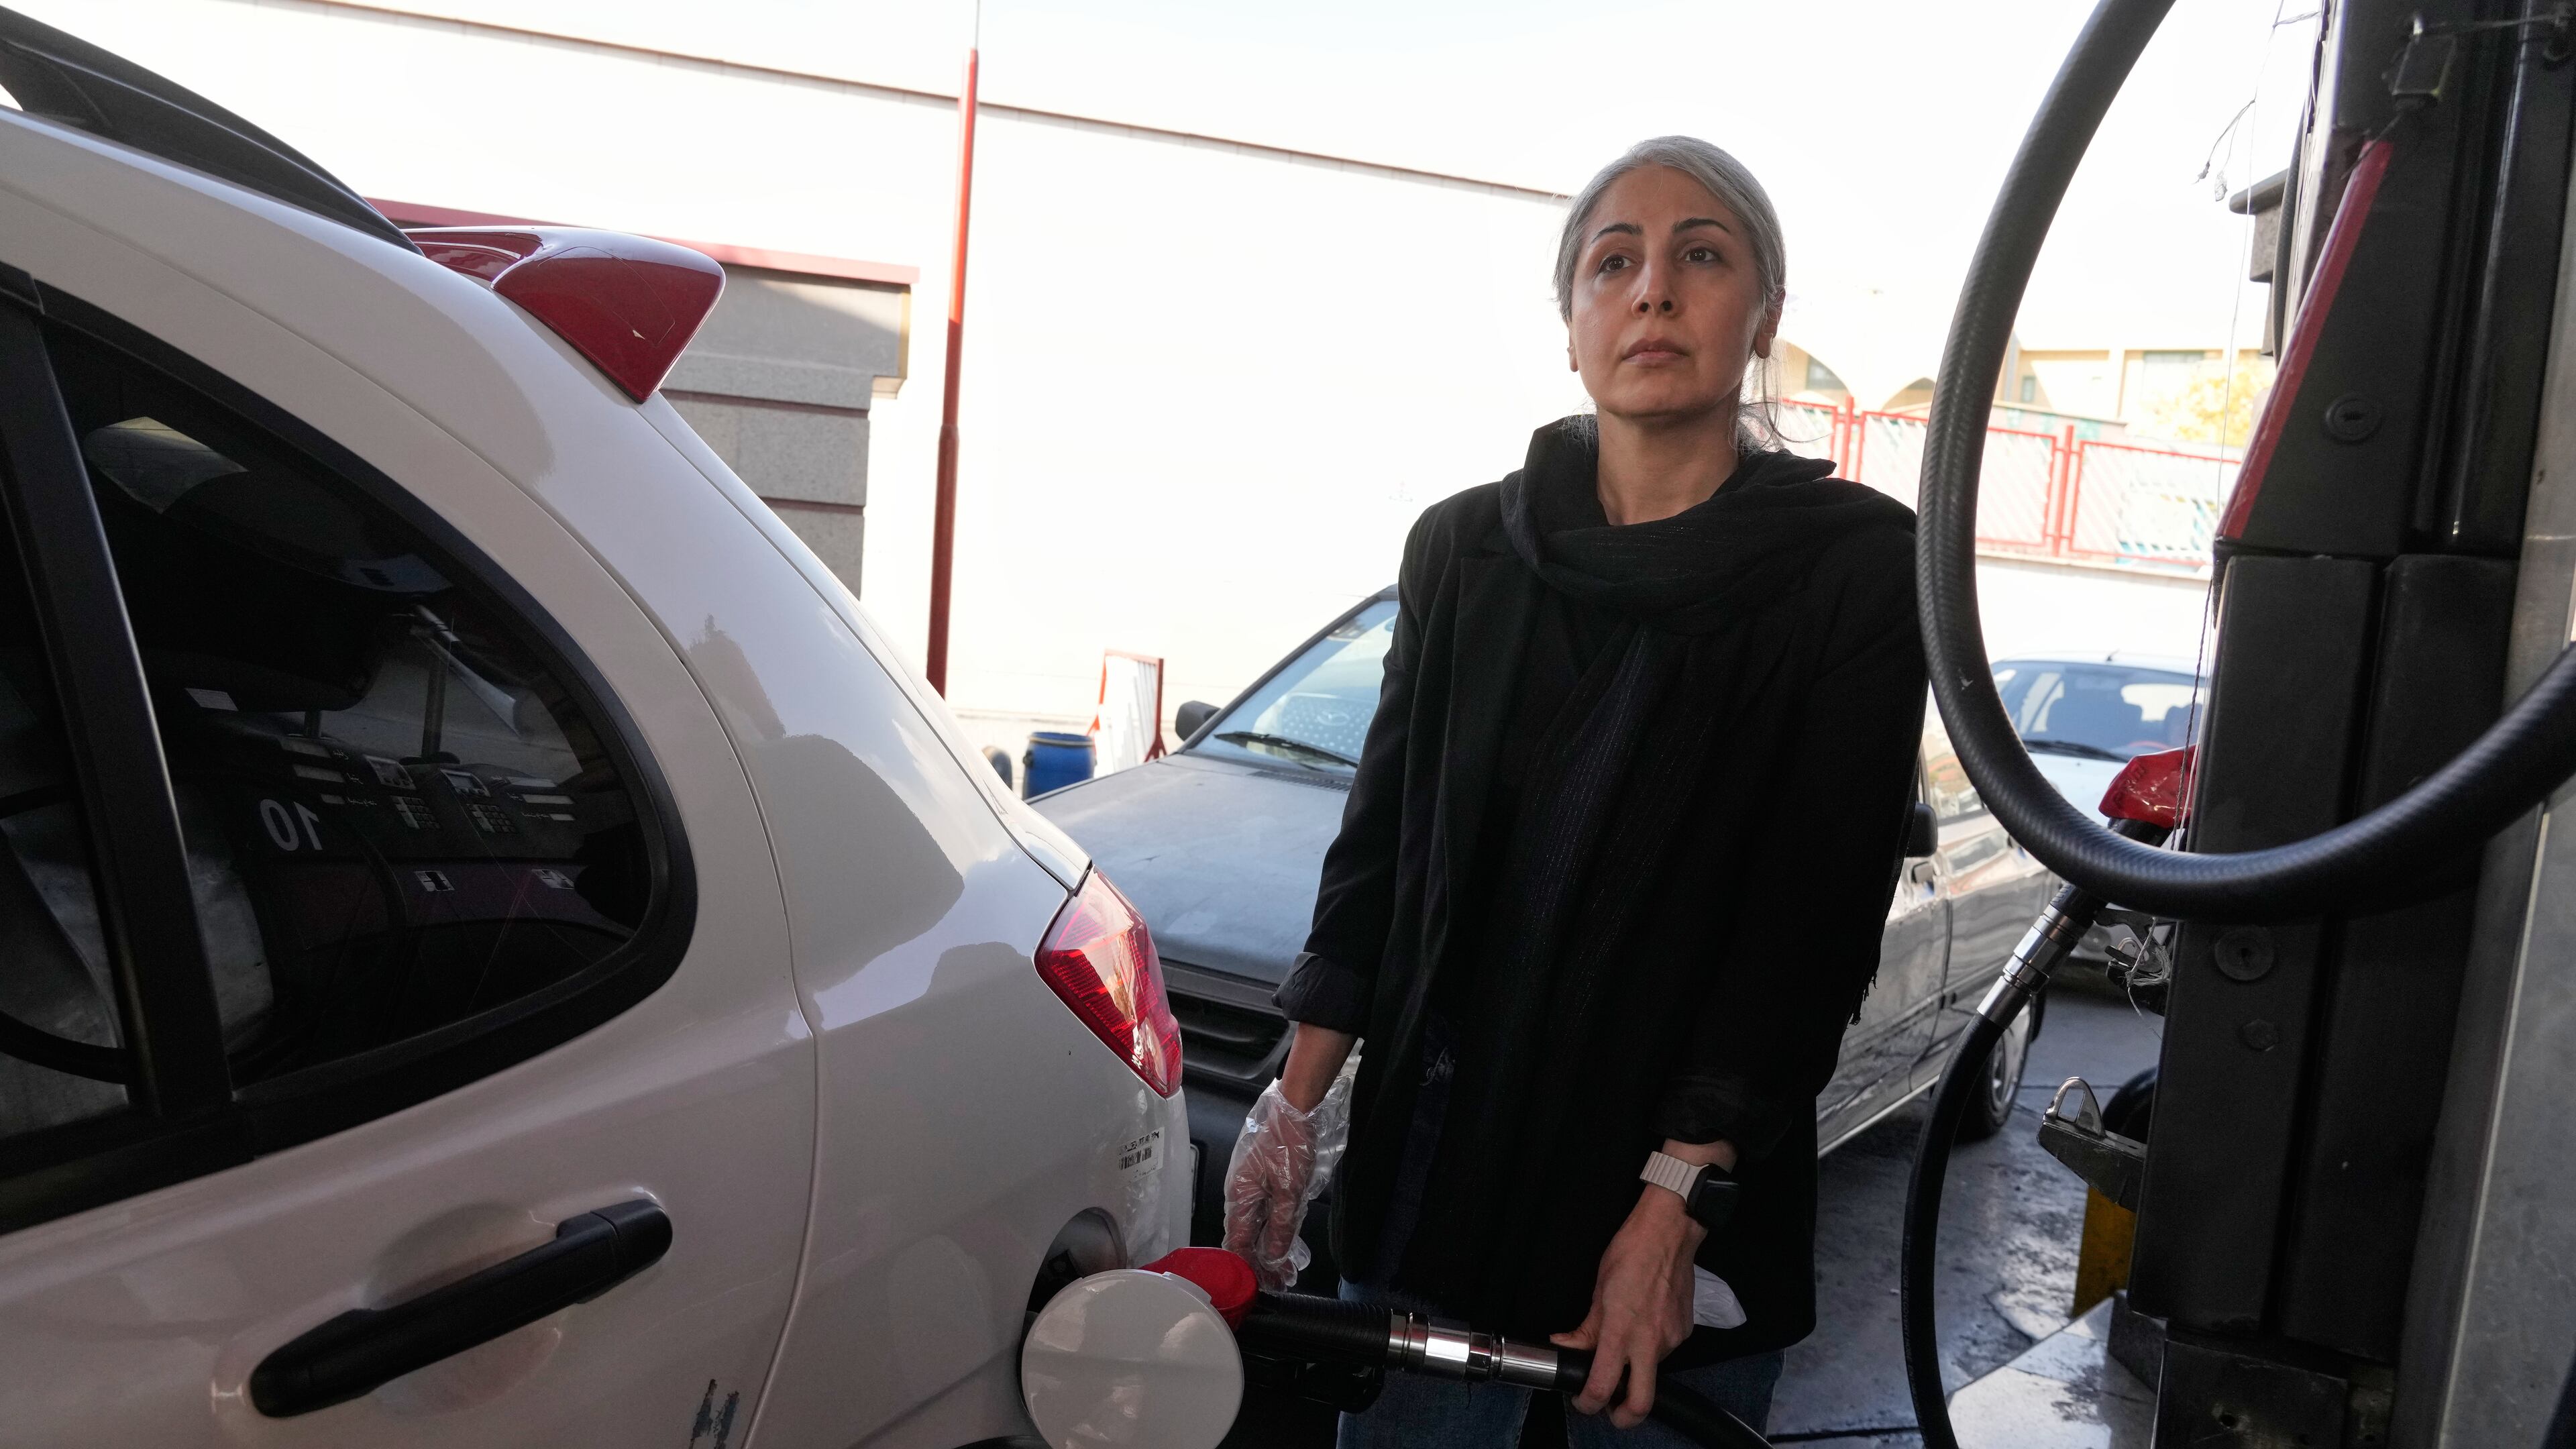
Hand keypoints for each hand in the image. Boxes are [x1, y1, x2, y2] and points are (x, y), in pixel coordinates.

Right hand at [1220, 1037, 1355, 1289]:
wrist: (1295, 1107)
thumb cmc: (1289, 1142)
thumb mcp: (1289, 1189)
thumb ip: (1280, 1225)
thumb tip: (1273, 1256)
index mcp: (1240, 1196)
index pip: (1238, 1242)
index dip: (1250, 1266)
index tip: (1265, 1284)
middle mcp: (1240, 1192)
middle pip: (1246, 1236)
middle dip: (1262, 1261)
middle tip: (1280, 1281)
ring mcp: (1251, 1184)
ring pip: (1256, 1224)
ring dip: (1269, 1246)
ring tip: (1286, 1267)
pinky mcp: (1263, 1177)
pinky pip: (1265, 1210)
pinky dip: (1274, 1227)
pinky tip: (1285, 1239)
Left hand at [1551, 1186, 1705, 1428]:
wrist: (1669, 1232)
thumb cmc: (1630, 1253)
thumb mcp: (1598, 1291)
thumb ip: (1584, 1328)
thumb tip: (1565, 1346)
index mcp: (1621, 1330)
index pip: (1602, 1385)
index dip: (1588, 1403)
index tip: (1582, 1400)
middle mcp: (1649, 1341)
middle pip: (1641, 1403)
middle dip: (1623, 1417)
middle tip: (1609, 1410)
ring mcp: (1671, 1339)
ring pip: (1651, 1373)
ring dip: (1635, 1371)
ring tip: (1624, 1348)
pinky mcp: (1684, 1332)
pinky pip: (1664, 1352)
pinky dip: (1650, 1350)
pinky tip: (1643, 1327)